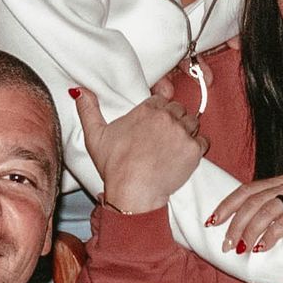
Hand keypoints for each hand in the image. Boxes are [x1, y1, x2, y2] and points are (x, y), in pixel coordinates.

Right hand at [72, 81, 205, 215]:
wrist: (133, 191)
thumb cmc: (114, 166)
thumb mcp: (95, 135)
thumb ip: (88, 109)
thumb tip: (79, 90)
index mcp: (147, 110)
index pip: (161, 100)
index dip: (159, 111)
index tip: (155, 124)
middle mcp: (167, 117)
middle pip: (178, 110)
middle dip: (173, 121)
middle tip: (163, 138)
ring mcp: (182, 133)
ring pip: (193, 123)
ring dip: (186, 132)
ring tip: (173, 147)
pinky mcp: (194, 150)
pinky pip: (203, 142)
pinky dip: (196, 148)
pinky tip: (183, 156)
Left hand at [208, 174, 282, 253]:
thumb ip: (274, 201)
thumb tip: (250, 221)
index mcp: (277, 181)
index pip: (245, 190)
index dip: (226, 205)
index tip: (212, 221)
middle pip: (252, 202)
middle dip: (235, 224)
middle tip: (226, 244)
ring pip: (265, 211)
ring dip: (250, 231)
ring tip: (241, 249)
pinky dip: (272, 235)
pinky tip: (264, 247)